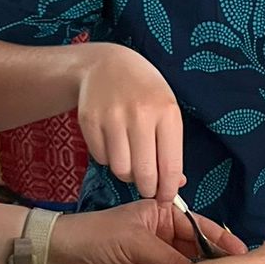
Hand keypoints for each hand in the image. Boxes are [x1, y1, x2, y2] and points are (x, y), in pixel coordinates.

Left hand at [46, 202, 244, 263]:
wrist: (59, 259)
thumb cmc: (95, 236)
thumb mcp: (136, 239)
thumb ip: (168, 257)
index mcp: (162, 216)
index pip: (200, 227)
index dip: (222, 241)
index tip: (243, 255)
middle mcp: (162, 238)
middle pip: (197, 252)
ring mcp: (154, 263)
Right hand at [76, 44, 183, 199]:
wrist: (107, 65)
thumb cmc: (145, 91)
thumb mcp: (167, 109)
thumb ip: (172, 146)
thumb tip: (175, 184)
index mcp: (166, 112)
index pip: (170, 165)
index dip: (168, 189)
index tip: (166, 198)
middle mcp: (139, 114)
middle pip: (143, 173)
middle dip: (148, 188)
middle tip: (148, 187)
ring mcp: (112, 117)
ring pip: (120, 169)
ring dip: (127, 173)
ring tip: (131, 162)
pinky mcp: (89, 120)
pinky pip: (101, 158)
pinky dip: (109, 159)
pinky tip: (115, 144)